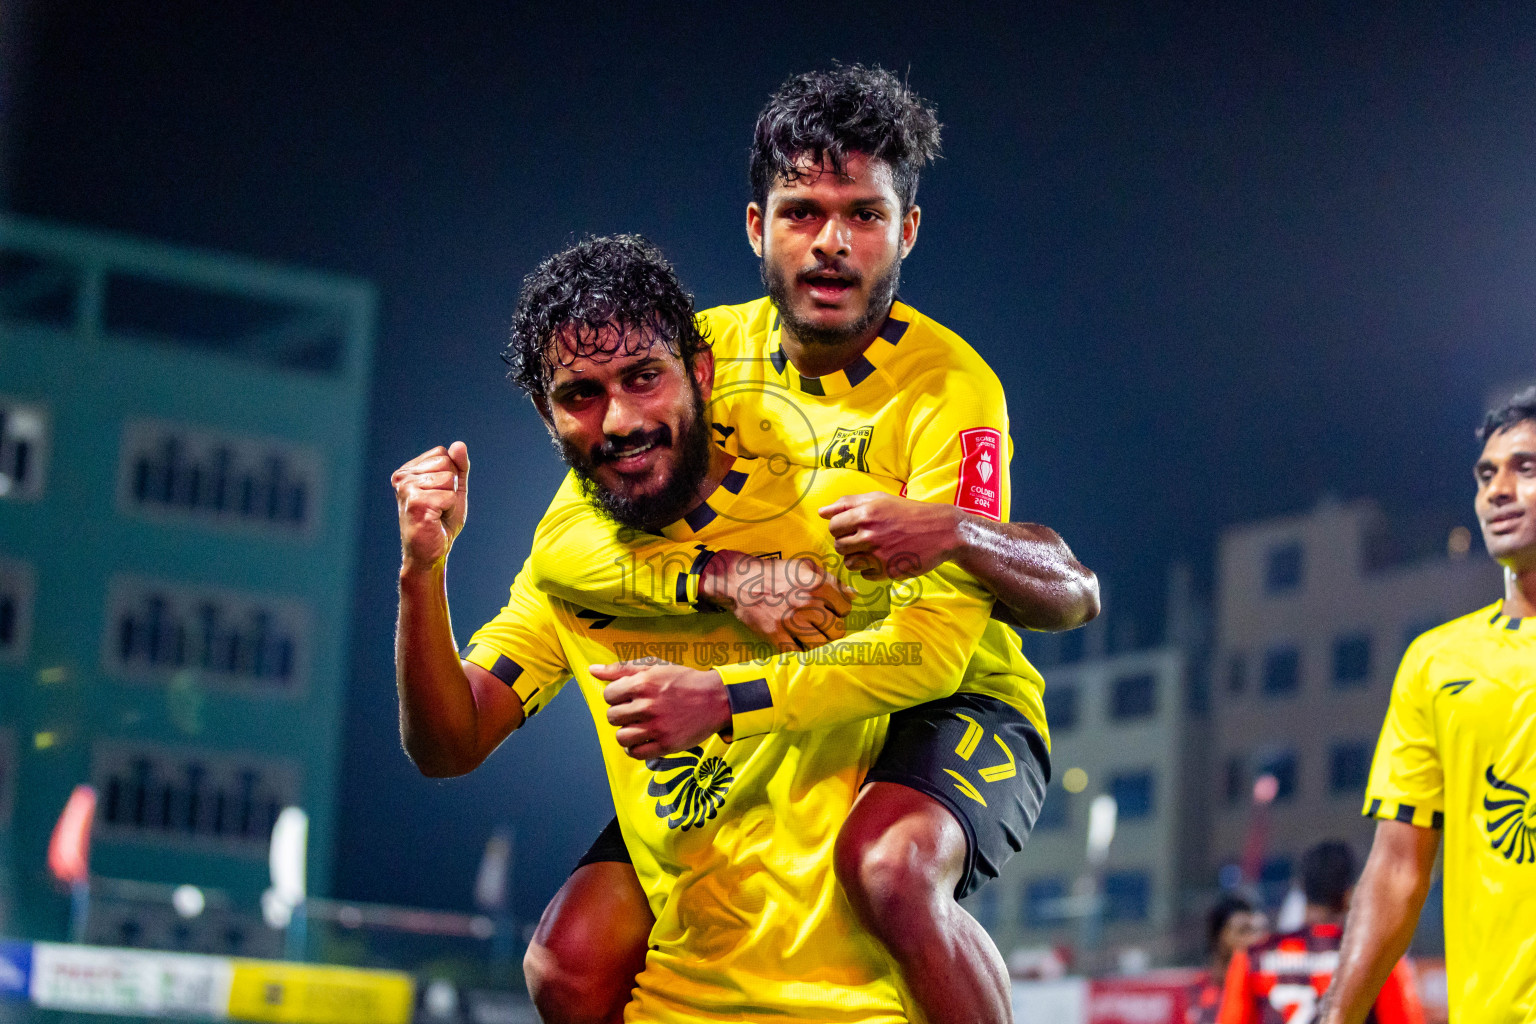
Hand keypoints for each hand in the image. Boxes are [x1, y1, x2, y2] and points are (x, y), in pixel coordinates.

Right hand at [393, 442, 469, 571]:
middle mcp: (402, 477)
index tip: (439, 496)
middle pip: (446, 463)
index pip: (443, 453)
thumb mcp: (454, 489)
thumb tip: (459, 445)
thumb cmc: (440, 522)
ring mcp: (406, 489)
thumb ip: (458, 467)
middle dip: (451, 487)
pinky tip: (434, 520)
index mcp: (408, 471)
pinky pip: (448, 496)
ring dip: (450, 500)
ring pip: (448, 479)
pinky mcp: (415, 503)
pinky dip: (448, 510)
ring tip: (436, 513)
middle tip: (439, 507)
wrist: (430, 553)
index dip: (450, 477)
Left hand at [594, 660, 730, 759]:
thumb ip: (621, 669)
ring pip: (621, 737)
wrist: (716, 699)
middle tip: (635, 711)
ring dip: (626, 733)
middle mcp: (648, 706)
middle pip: (613, 716)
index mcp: (643, 683)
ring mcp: (657, 727)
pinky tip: (642, 739)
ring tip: (637, 727)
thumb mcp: (654, 668)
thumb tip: (592, 670)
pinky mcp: (666, 744)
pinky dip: (634, 748)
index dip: (615, 696)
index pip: (608, 695)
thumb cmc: (684, 681)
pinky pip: (636, 753)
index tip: (628, 697)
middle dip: (621, 714)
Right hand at [701, 551, 853, 649]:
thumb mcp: (804, 567)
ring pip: (820, 644)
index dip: (839, 610)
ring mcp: (791, 621)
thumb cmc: (774, 573)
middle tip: (823, 626)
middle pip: (836, 629)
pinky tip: (797, 642)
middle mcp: (807, 604)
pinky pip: (798, 651)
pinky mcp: (776, 635)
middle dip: (832, 629)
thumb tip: (853, 595)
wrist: (740, 581)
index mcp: (817, 585)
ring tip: (812, 635)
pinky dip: (800, 649)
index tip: (832, 611)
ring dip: (819, 641)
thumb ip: (831, 580)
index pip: (845, 608)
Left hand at [819, 492, 961, 580]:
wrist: (941, 531)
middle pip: (839, 546)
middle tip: (864, 539)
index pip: (833, 526)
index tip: (852, 528)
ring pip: (849, 563)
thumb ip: (848, 503)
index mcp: (866, 514)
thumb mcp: (879, 499)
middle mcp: (870, 534)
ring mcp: (879, 555)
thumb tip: (822, 512)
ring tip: (873, 550)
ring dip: (857, 558)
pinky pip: (865, 575)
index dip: (840, 528)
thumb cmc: (908, 512)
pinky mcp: (888, 571)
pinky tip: (884, 559)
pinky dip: (871, 570)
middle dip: (848, 543)